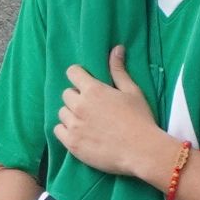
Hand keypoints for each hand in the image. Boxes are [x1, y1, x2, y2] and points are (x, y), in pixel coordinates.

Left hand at [57, 47, 187, 187]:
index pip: (72, 72)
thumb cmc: (140, 119)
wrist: (142, 150)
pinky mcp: (72, 143)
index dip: (78, 76)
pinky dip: (66, 130)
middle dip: (76, 97)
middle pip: (66, 94)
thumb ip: (119, 70)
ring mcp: (74, 125)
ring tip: (86, 122)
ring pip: (62, 113)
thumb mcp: (132, 91)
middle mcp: (79, 105)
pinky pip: (58, 130)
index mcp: (93, 90)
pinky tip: (79, 133)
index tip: (85, 83)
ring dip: (71, 114)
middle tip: (91, 107)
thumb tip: (116, 48)